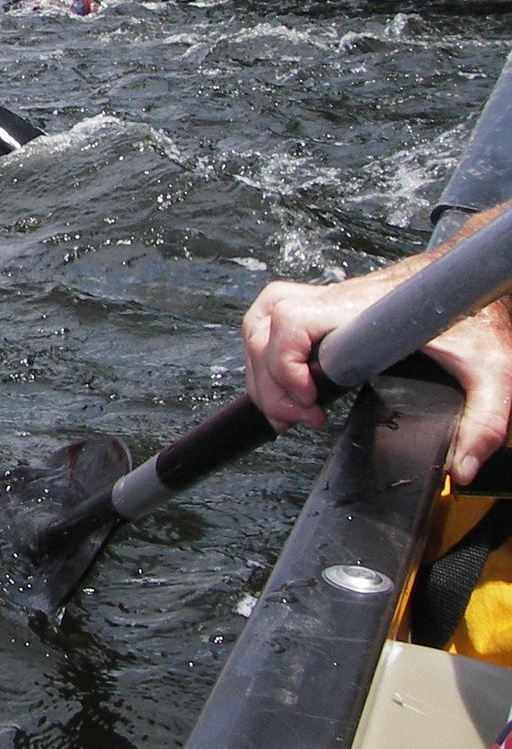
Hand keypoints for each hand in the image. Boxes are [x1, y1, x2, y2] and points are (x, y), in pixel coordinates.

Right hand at [243, 272, 511, 483]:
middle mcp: (337, 301)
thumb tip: (461, 468)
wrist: (473, 280)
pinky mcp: (325, 306)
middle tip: (296, 416)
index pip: (293, 321)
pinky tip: (288, 384)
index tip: (309, 403)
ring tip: (285, 406)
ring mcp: (327, 300)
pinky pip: (271, 319)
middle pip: (264, 324)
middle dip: (268, 378)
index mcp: (365, 312)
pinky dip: (266, 352)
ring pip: (260, 318)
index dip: (285, 364)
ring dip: (260, 365)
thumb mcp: (493, 373)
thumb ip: (483, 424)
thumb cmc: (478, 315)